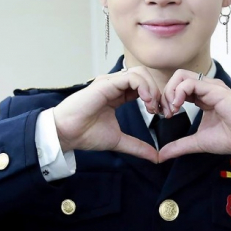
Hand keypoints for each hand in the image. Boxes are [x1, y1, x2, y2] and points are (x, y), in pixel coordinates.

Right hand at [52, 66, 167, 162]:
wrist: (67, 135)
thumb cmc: (86, 135)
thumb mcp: (119, 141)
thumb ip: (138, 146)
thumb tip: (156, 157)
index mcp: (118, 95)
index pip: (143, 87)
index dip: (156, 98)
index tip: (163, 114)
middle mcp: (114, 85)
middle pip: (145, 76)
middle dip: (158, 91)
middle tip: (161, 110)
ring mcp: (110, 82)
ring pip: (140, 73)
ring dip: (152, 88)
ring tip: (152, 106)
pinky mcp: (105, 84)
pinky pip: (131, 77)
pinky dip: (143, 87)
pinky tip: (146, 101)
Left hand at [155, 69, 230, 162]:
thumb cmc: (229, 138)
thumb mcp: (197, 142)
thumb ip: (179, 146)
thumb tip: (161, 156)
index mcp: (202, 97)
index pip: (178, 88)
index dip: (167, 99)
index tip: (166, 116)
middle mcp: (205, 88)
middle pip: (177, 78)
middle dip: (165, 93)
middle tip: (166, 112)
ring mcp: (210, 87)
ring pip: (181, 76)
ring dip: (170, 92)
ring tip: (172, 109)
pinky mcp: (213, 89)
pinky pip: (189, 82)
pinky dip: (178, 92)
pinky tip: (178, 106)